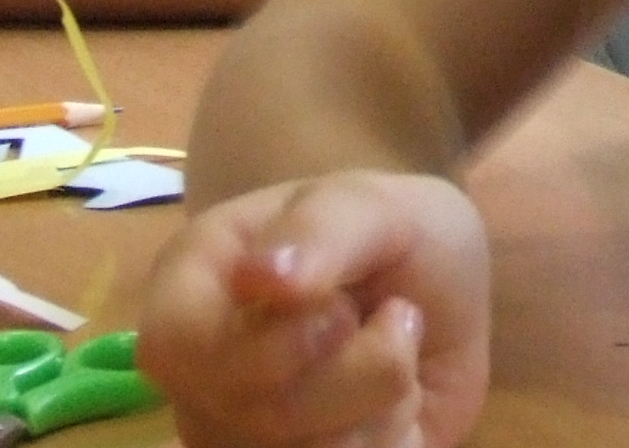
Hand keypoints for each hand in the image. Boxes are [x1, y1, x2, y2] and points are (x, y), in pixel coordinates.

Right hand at [139, 173, 492, 447]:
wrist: (450, 292)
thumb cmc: (396, 234)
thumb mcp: (373, 205)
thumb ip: (318, 231)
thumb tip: (256, 279)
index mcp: (192, 286)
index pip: (177, 346)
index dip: (269, 344)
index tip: (343, 309)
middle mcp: (200, 374)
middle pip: (252, 418)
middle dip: (356, 371)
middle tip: (388, 317)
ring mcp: (239, 436)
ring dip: (381, 408)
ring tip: (392, 357)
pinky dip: (392, 442)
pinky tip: (392, 405)